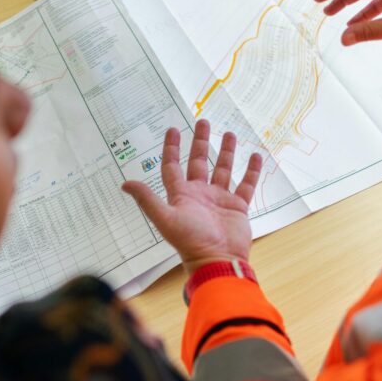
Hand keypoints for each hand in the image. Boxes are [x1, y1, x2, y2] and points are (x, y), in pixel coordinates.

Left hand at [121, 119, 262, 274]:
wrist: (217, 259)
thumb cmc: (190, 240)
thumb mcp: (165, 217)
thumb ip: (147, 199)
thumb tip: (125, 183)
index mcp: (181, 195)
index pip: (173, 167)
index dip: (171, 148)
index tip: (173, 129)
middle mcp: (199, 194)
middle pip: (199, 162)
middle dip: (200, 142)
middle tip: (203, 122)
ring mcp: (219, 199)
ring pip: (223, 169)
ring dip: (226, 152)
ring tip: (231, 133)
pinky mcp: (237, 206)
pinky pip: (246, 184)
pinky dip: (251, 171)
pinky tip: (256, 156)